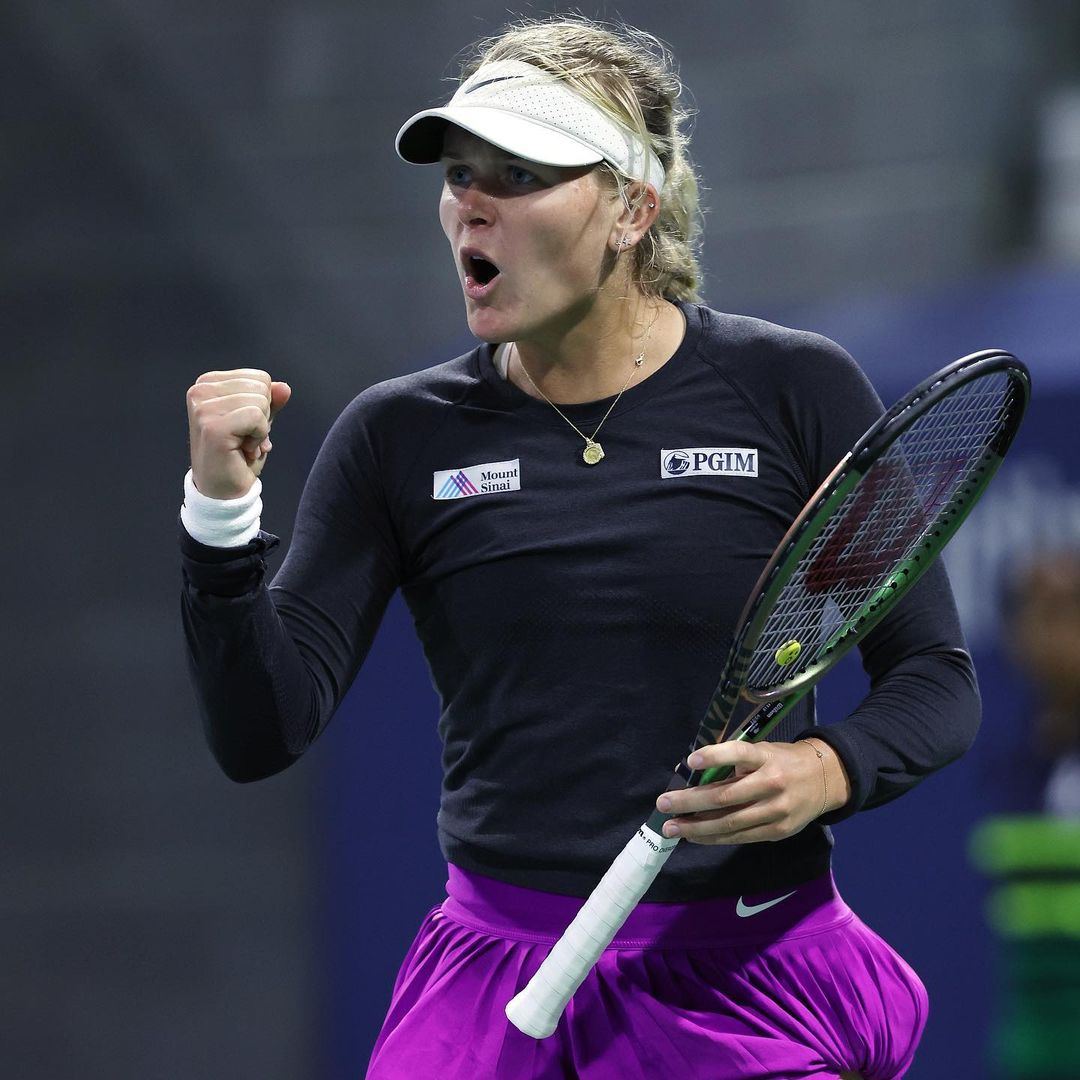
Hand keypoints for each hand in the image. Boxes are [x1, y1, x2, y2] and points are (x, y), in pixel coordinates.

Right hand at [187, 369, 291, 498]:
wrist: (223, 491)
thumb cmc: (238, 457)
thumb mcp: (258, 423)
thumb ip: (270, 402)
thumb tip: (284, 387)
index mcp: (207, 384)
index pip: (260, 377)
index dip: (263, 406)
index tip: (245, 427)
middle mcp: (200, 391)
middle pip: (261, 387)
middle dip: (262, 417)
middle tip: (244, 438)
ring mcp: (203, 408)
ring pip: (260, 401)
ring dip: (260, 429)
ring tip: (242, 445)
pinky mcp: (213, 426)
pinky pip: (257, 417)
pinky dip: (259, 437)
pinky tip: (244, 450)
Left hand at [654, 739, 849, 844]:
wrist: (826, 779)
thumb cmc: (782, 760)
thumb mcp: (762, 751)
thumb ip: (734, 762)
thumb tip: (693, 775)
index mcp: (766, 757)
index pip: (739, 753)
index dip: (716, 756)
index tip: (691, 760)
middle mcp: (772, 783)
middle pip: (726, 796)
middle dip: (690, 802)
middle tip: (663, 804)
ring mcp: (777, 810)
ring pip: (730, 823)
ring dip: (697, 827)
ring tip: (672, 828)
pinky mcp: (779, 831)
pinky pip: (741, 837)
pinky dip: (715, 837)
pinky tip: (696, 836)